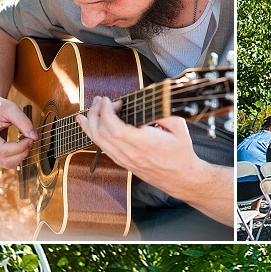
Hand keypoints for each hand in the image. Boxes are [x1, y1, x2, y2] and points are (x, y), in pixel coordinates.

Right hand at [0, 97, 36, 167]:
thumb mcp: (12, 109)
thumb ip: (24, 122)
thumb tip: (35, 137)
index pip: (4, 151)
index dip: (21, 147)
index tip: (31, 138)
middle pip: (6, 162)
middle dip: (22, 153)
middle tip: (30, 140)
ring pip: (7, 164)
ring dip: (21, 155)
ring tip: (26, 141)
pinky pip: (7, 162)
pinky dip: (17, 156)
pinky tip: (21, 145)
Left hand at [75, 97, 198, 193]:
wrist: (181, 178)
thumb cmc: (181, 153)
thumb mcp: (178, 127)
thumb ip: (162, 110)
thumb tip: (147, 94)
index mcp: (143, 143)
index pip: (114, 127)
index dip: (106, 111)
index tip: (109, 100)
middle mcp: (130, 154)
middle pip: (101, 133)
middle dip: (97, 113)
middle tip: (100, 100)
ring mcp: (125, 160)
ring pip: (97, 141)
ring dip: (90, 123)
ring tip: (89, 110)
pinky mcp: (123, 163)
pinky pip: (102, 148)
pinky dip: (93, 135)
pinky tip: (89, 126)